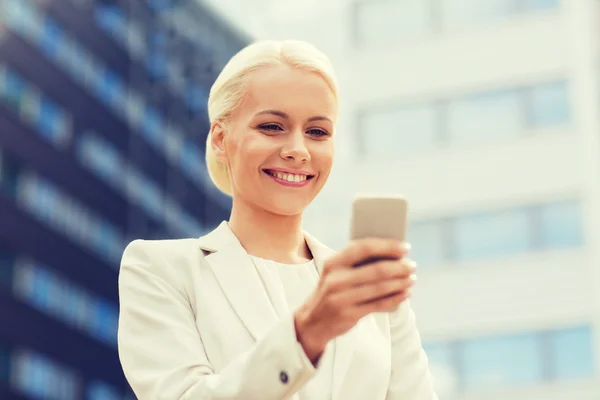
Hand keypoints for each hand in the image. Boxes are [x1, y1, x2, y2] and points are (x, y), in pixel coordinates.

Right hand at [294, 238, 416, 363]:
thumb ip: (358, 263)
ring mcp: (341, 298)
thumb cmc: (333, 291)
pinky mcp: (349, 315)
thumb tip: (393, 254)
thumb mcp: (337, 273)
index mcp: (333, 263)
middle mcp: (335, 279)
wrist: (312, 321)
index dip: (387, 246)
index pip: (363, 248)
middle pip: (375, 270)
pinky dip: (395, 299)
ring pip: (380, 288)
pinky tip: (405, 294)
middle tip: (412, 265)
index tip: (405, 247)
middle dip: (398, 267)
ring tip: (412, 279)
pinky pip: (379, 305)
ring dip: (400, 283)